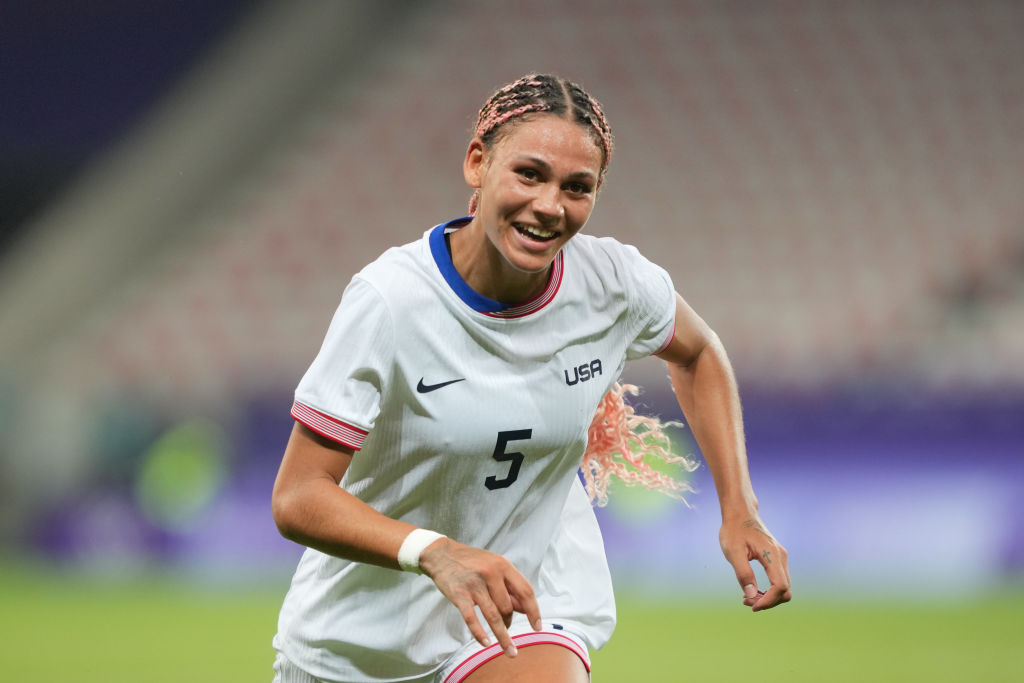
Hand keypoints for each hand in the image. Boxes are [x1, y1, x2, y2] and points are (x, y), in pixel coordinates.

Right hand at [419, 538, 541, 656]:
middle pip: (508, 606)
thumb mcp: (494, 567)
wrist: (441, 554)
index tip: (537, 627)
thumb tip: (526, 610)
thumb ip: (509, 586)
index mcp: (503, 565)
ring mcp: (474, 584)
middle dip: (509, 621)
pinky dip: (480, 633)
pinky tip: (486, 643)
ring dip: (503, 636)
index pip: (525, 591)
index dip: (533, 611)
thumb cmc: (472, 562)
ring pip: (493, 616)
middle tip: (506, 628)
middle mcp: (491, 573)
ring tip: (510, 651)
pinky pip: (472, 618)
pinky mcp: (459, 594)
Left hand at [719, 516, 791, 610]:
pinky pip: (779, 581)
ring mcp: (781, 558)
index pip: (780, 587)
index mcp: (772, 555)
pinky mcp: (777, 559)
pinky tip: (752, 590)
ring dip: (768, 597)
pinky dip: (769, 590)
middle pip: (785, 590)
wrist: (740, 513)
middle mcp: (781, 557)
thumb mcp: (733, 552)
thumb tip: (751, 595)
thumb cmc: (734, 530)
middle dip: (768, 601)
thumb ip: (743, 573)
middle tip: (745, 601)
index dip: (768, 601)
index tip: (751, 606)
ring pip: (783, 587)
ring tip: (746, 597)